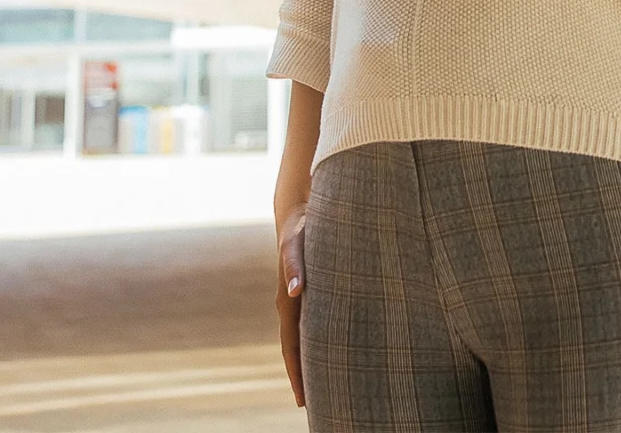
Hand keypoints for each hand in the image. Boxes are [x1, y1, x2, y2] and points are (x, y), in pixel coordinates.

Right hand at [275, 202, 307, 406]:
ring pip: (304, 341)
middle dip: (305, 378)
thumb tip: (296, 292)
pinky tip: (332, 353)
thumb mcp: (298, 246)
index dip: (298, 374)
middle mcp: (292, 306)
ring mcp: (300, 302)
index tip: (305, 401)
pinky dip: (318, 344)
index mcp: (288, 302)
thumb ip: (297, 268)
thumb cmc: (302, 229)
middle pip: (297, 351)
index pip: (292, 348)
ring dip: (312, 363)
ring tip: (326, 389)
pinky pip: (312, 326)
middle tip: (317, 408)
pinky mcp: (310, 294)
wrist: (300, 213)